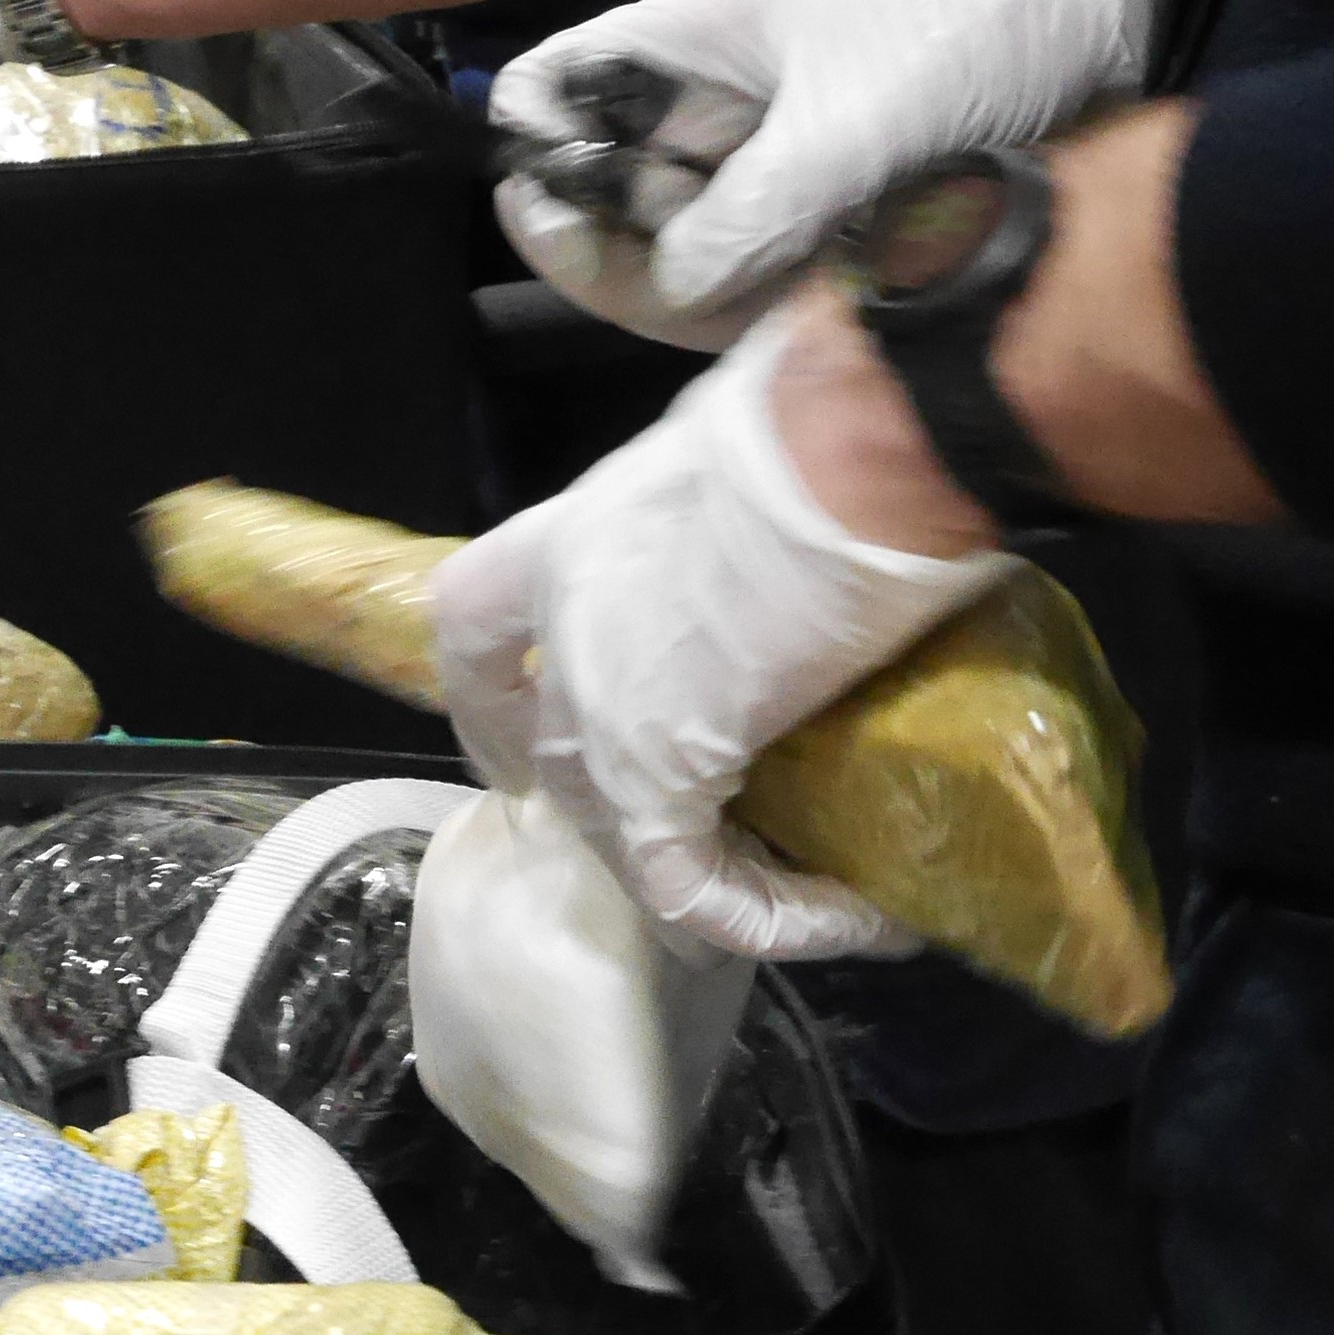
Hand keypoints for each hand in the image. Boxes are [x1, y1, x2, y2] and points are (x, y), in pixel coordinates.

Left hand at [427, 308, 1013, 963]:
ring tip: (820, 896)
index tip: (515, 748)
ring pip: (621, 838)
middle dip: (631, 819)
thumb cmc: (830, 418)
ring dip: (721, 880)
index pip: (473, 627)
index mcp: (571, 540)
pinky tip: (858, 914)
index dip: (487, 698)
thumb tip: (819, 517)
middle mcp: (564, 631)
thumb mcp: (750, 447)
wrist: (860, 442)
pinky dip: (771, 917)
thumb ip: (740, 507)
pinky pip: (691, 886)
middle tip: (736, 847)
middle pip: (557, 759)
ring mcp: (596, 706)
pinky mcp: (659, 772)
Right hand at [485, 0, 1133, 348]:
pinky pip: (717, 291)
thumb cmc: (968, 41)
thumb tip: (672, 285)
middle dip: (610, 242)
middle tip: (673, 265)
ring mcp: (738, 180)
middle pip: (587, 195)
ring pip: (648, 256)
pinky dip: (735, 311)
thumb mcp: (852, 122)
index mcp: (684, 45)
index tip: (560, 208)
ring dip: (678, 288)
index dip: (533, 150)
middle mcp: (695, 117)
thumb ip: (749, 209)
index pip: (548, 91)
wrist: (1093, 51)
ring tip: (752, 284)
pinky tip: (782, 307)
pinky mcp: (784, 235)